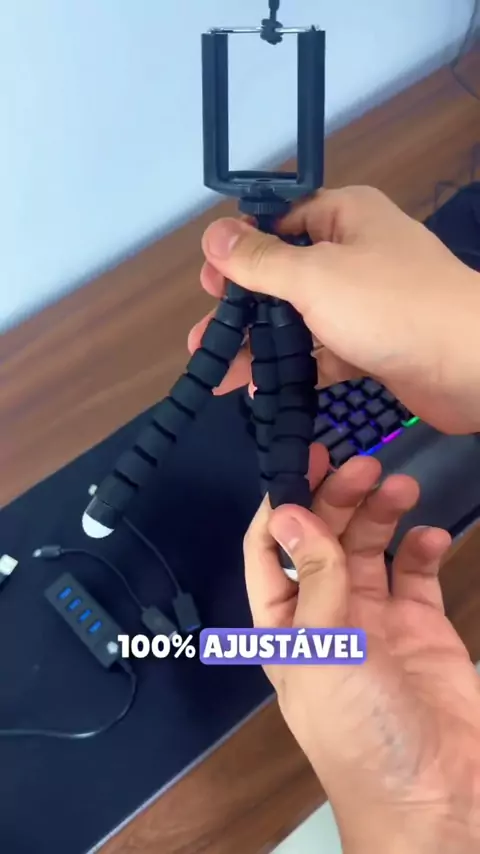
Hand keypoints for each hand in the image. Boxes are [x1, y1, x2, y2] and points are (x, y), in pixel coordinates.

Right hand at [189, 186, 479, 433]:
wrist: (470, 364)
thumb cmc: (390, 305)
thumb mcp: (314, 275)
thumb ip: (261, 259)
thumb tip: (212, 234)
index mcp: (344, 215)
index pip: (280, 221)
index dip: (240, 249)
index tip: (208, 282)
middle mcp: (354, 253)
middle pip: (285, 274)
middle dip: (242, 307)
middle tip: (204, 337)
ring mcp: (365, 302)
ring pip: (300, 319)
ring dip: (262, 345)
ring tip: (219, 372)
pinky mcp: (373, 344)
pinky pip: (323, 352)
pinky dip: (296, 369)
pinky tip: (260, 390)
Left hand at [244, 444, 479, 853]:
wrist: (432, 796)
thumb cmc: (358, 729)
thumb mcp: (322, 648)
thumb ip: (314, 578)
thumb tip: (290, 513)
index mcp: (285, 622)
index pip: (270, 550)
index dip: (282, 504)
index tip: (301, 460)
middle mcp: (326, 614)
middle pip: (324, 539)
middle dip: (337, 498)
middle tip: (360, 463)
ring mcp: (376, 618)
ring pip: (371, 547)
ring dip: (380, 513)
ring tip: (399, 486)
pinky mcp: (422, 625)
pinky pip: (417, 572)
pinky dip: (423, 548)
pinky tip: (430, 537)